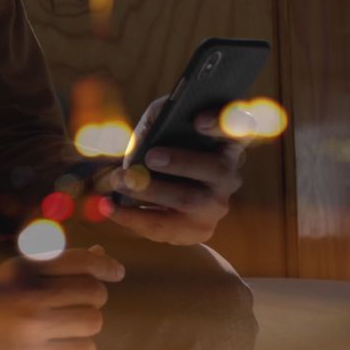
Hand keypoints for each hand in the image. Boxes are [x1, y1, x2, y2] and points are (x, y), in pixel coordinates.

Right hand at [0, 246, 124, 349]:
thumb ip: (54, 264)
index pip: (81, 260)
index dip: (105, 264)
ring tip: (66, 327)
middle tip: (76, 305)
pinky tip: (60, 347)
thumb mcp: (11, 274)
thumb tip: (99, 253)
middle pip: (93, 293)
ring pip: (92, 323)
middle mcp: (30, 295)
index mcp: (23, 267)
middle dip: (90, 299)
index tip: (116, 271)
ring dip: (86, 325)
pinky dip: (79, 349)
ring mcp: (31, 330)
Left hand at [108, 96, 252, 244]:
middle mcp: (230, 174)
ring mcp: (218, 205)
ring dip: (151, 190)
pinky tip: (108, 206)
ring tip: (120, 180)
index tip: (198, 119)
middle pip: (215, 168)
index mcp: (227, 142)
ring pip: (190, 200)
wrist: (166, 196)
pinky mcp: (199, 229)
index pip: (241, 128)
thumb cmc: (164, 149)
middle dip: (181, 161)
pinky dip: (132, 216)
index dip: (223, 122)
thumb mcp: (161, 128)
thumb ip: (157, 120)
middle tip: (150, 156)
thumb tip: (150, 130)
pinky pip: (166, 226)